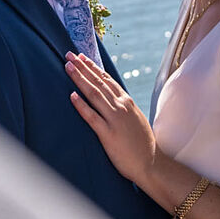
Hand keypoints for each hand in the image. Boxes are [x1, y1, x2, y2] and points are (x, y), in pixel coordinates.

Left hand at [65, 52, 154, 185]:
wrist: (151, 164)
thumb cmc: (142, 143)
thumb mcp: (134, 118)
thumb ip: (122, 107)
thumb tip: (110, 99)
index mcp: (127, 101)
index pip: (107, 79)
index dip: (93, 67)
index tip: (82, 56)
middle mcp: (121, 106)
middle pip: (98, 82)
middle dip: (82, 67)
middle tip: (69, 54)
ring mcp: (115, 120)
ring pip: (94, 94)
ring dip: (80, 79)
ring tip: (68, 66)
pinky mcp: (108, 135)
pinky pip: (92, 117)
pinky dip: (81, 105)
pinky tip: (72, 95)